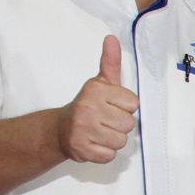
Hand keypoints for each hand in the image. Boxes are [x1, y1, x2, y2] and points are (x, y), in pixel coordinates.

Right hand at [58, 35, 139, 163]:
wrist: (60, 129)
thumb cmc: (88, 106)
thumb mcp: (101, 83)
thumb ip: (110, 62)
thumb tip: (112, 39)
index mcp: (96, 90)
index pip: (133, 104)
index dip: (125, 107)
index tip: (111, 106)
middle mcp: (88, 108)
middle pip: (129, 124)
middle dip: (120, 125)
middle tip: (104, 121)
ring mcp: (83, 129)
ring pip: (121, 141)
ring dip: (113, 140)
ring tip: (99, 132)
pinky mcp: (81, 148)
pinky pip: (109, 156)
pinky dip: (104, 153)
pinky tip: (94, 143)